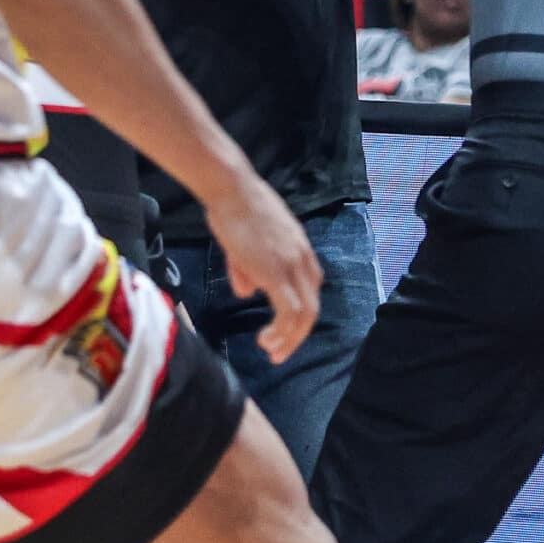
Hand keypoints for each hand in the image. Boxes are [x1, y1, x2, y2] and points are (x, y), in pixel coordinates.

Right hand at [202, 178, 323, 360]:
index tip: (282, 330)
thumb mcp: (244, 244)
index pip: (310, 289)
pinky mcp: (277, 273)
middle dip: (297, 335)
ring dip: (290, 338)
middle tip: (280, 353)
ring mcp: (292, 266)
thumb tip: (246, 292)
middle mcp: (303, 259)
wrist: (231, 189)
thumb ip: (247, 269)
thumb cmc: (233, 210)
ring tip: (272, 352)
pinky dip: (282, 332)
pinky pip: (289, 312)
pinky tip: (266, 340)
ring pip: (305, 314)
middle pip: (312, 307)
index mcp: (300, 250)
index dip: (299, 314)